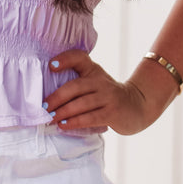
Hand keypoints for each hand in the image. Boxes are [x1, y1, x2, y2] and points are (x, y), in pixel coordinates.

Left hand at [43, 49, 158, 135]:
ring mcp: (108, 96)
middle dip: (57, 98)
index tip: (51, 66)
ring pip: (81, 104)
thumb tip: (48, 100)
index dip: (65, 59)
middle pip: (75, 86)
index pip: (79, 58)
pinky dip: (75, 122)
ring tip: (50, 119)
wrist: (138, 105)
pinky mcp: (112, 112)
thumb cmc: (108, 96)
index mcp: (94, 70)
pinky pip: (90, 117)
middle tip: (44, 107)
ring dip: (63, 112)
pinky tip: (64, 125)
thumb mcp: (95, 82)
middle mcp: (101, 81)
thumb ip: (77, 84)